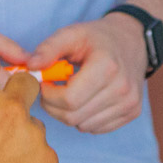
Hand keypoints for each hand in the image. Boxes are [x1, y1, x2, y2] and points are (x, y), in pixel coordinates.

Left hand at [29, 14, 148, 133]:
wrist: (132, 40)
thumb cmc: (97, 38)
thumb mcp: (72, 33)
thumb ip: (49, 48)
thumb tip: (30, 67)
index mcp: (107, 67)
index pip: (69, 100)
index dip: (49, 95)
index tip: (44, 83)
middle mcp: (122, 89)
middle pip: (74, 116)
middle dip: (54, 107)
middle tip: (51, 90)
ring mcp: (130, 103)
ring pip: (83, 126)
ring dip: (69, 113)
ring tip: (70, 92)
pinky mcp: (132, 113)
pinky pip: (96, 128)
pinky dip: (84, 118)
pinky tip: (85, 99)